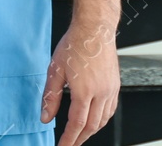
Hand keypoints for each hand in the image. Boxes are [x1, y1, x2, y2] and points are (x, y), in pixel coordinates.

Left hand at [42, 22, 119, 145]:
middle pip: (91, 126)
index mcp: (84, 91)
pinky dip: (102, 119)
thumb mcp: (55, 70)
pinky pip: (111, 109)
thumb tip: (46, 117)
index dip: (69, 140)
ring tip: (80, 135)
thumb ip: (50, 97)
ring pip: (103, 120)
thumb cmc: (75, 44)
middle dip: (79, 139)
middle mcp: (101, 92)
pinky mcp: (115, 84)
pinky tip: (95, 119)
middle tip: (70, 144)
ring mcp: (111, 89)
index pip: (76, 125)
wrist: (95, 28)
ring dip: (91, 131)